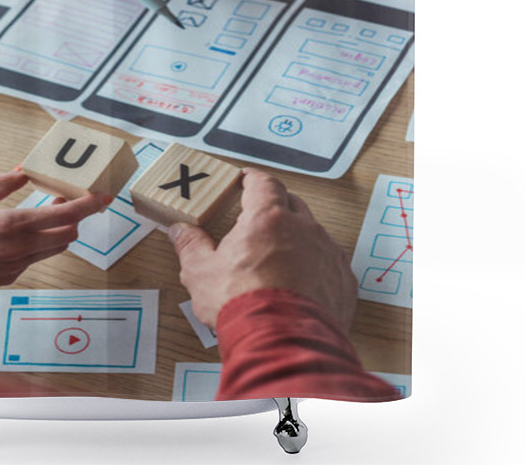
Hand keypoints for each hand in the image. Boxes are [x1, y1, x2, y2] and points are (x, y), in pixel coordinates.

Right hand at [0, 171, 111, 285]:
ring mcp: (12, 266)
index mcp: (12, 225)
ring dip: (59, 231)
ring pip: (54, 248)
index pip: (65, 215)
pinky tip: (24, 232)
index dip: (89, 205)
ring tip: (48, 212)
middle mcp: (18, 249)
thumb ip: (6, 183)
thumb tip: (27, 169)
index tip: (103, 195)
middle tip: (69, 199)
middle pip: (68, 234)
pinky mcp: (5, 278)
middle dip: (75, 217)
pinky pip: (35, 259)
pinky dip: (39, 244)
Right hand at [168, 168, 357, 331]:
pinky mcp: (342, 279)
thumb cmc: (245, 306)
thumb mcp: (202, 273)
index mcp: (268, 218)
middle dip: (275, 206)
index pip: (263, 182)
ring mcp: (327, 253)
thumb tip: (182, 232)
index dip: (252, 179)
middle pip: (291, 203)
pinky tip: (300, 282)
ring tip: (278, 256)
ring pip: (313, 232)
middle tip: (258, 218)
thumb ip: (192, 246)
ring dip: (297, 237)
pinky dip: (315, 265)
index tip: (245, 179)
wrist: (284, 345)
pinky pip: (329, 261)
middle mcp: (304, 228)